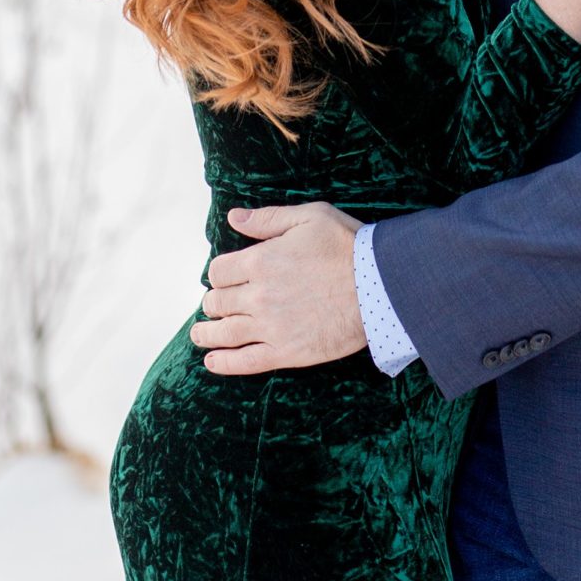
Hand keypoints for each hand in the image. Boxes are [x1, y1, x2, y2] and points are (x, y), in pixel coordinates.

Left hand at [190, 202, 364, 373]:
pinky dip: (223, 363)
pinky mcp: (286, 352)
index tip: (225, 277)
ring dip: (206, 333)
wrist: (380, 287)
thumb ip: (268, 219)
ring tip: (200, 334)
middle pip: (217, 302)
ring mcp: (270, 327)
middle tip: (216, 304)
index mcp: (260, 261)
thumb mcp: (310, 217)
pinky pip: (245, 362)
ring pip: (224, 333)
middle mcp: (258, 296)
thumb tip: (234, 218)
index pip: (218, 271)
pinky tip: (212, 361)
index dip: (219, 273)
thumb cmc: (348, 247)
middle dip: (214, 302)